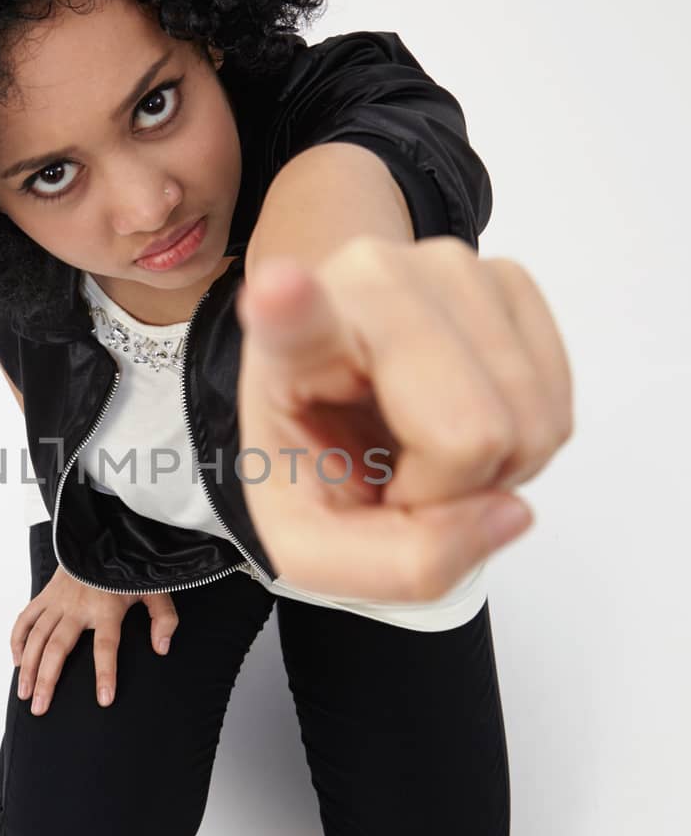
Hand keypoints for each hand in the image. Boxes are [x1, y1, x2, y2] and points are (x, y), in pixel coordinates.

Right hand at [10, 565, 178, 715]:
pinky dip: (17, 640)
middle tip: (40, 708)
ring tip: (24, 694)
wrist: (104, 535)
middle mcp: (78, 607)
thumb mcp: (155, 589)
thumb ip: (163, 619)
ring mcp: (58, 601)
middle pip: (57, 647)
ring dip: (28, 667)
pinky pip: (25, 619)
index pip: (106, 646)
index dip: (105, 673)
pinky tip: (17, 662)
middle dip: (47, 680)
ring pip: (36, 637)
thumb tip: (161, 648)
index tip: (103, 699)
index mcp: (107, 608)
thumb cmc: (130, 567)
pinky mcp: (46, 595)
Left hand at [235, 235, 573, 603]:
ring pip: (531, 422)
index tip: (277, 290)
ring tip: (428, 447)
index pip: (294, 318)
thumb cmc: (318, 458)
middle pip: (471, 431)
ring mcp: (450, 270)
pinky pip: (558, 410)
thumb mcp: (316, 548)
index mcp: (291, 345)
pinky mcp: (509, 281)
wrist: (340, 403)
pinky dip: (524, 445)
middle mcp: (371, 285)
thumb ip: (398, 564)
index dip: (291, 307)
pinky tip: (466, 425)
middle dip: (453, 490)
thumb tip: (506, 513)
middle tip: (402, 474)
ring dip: (494, 470)